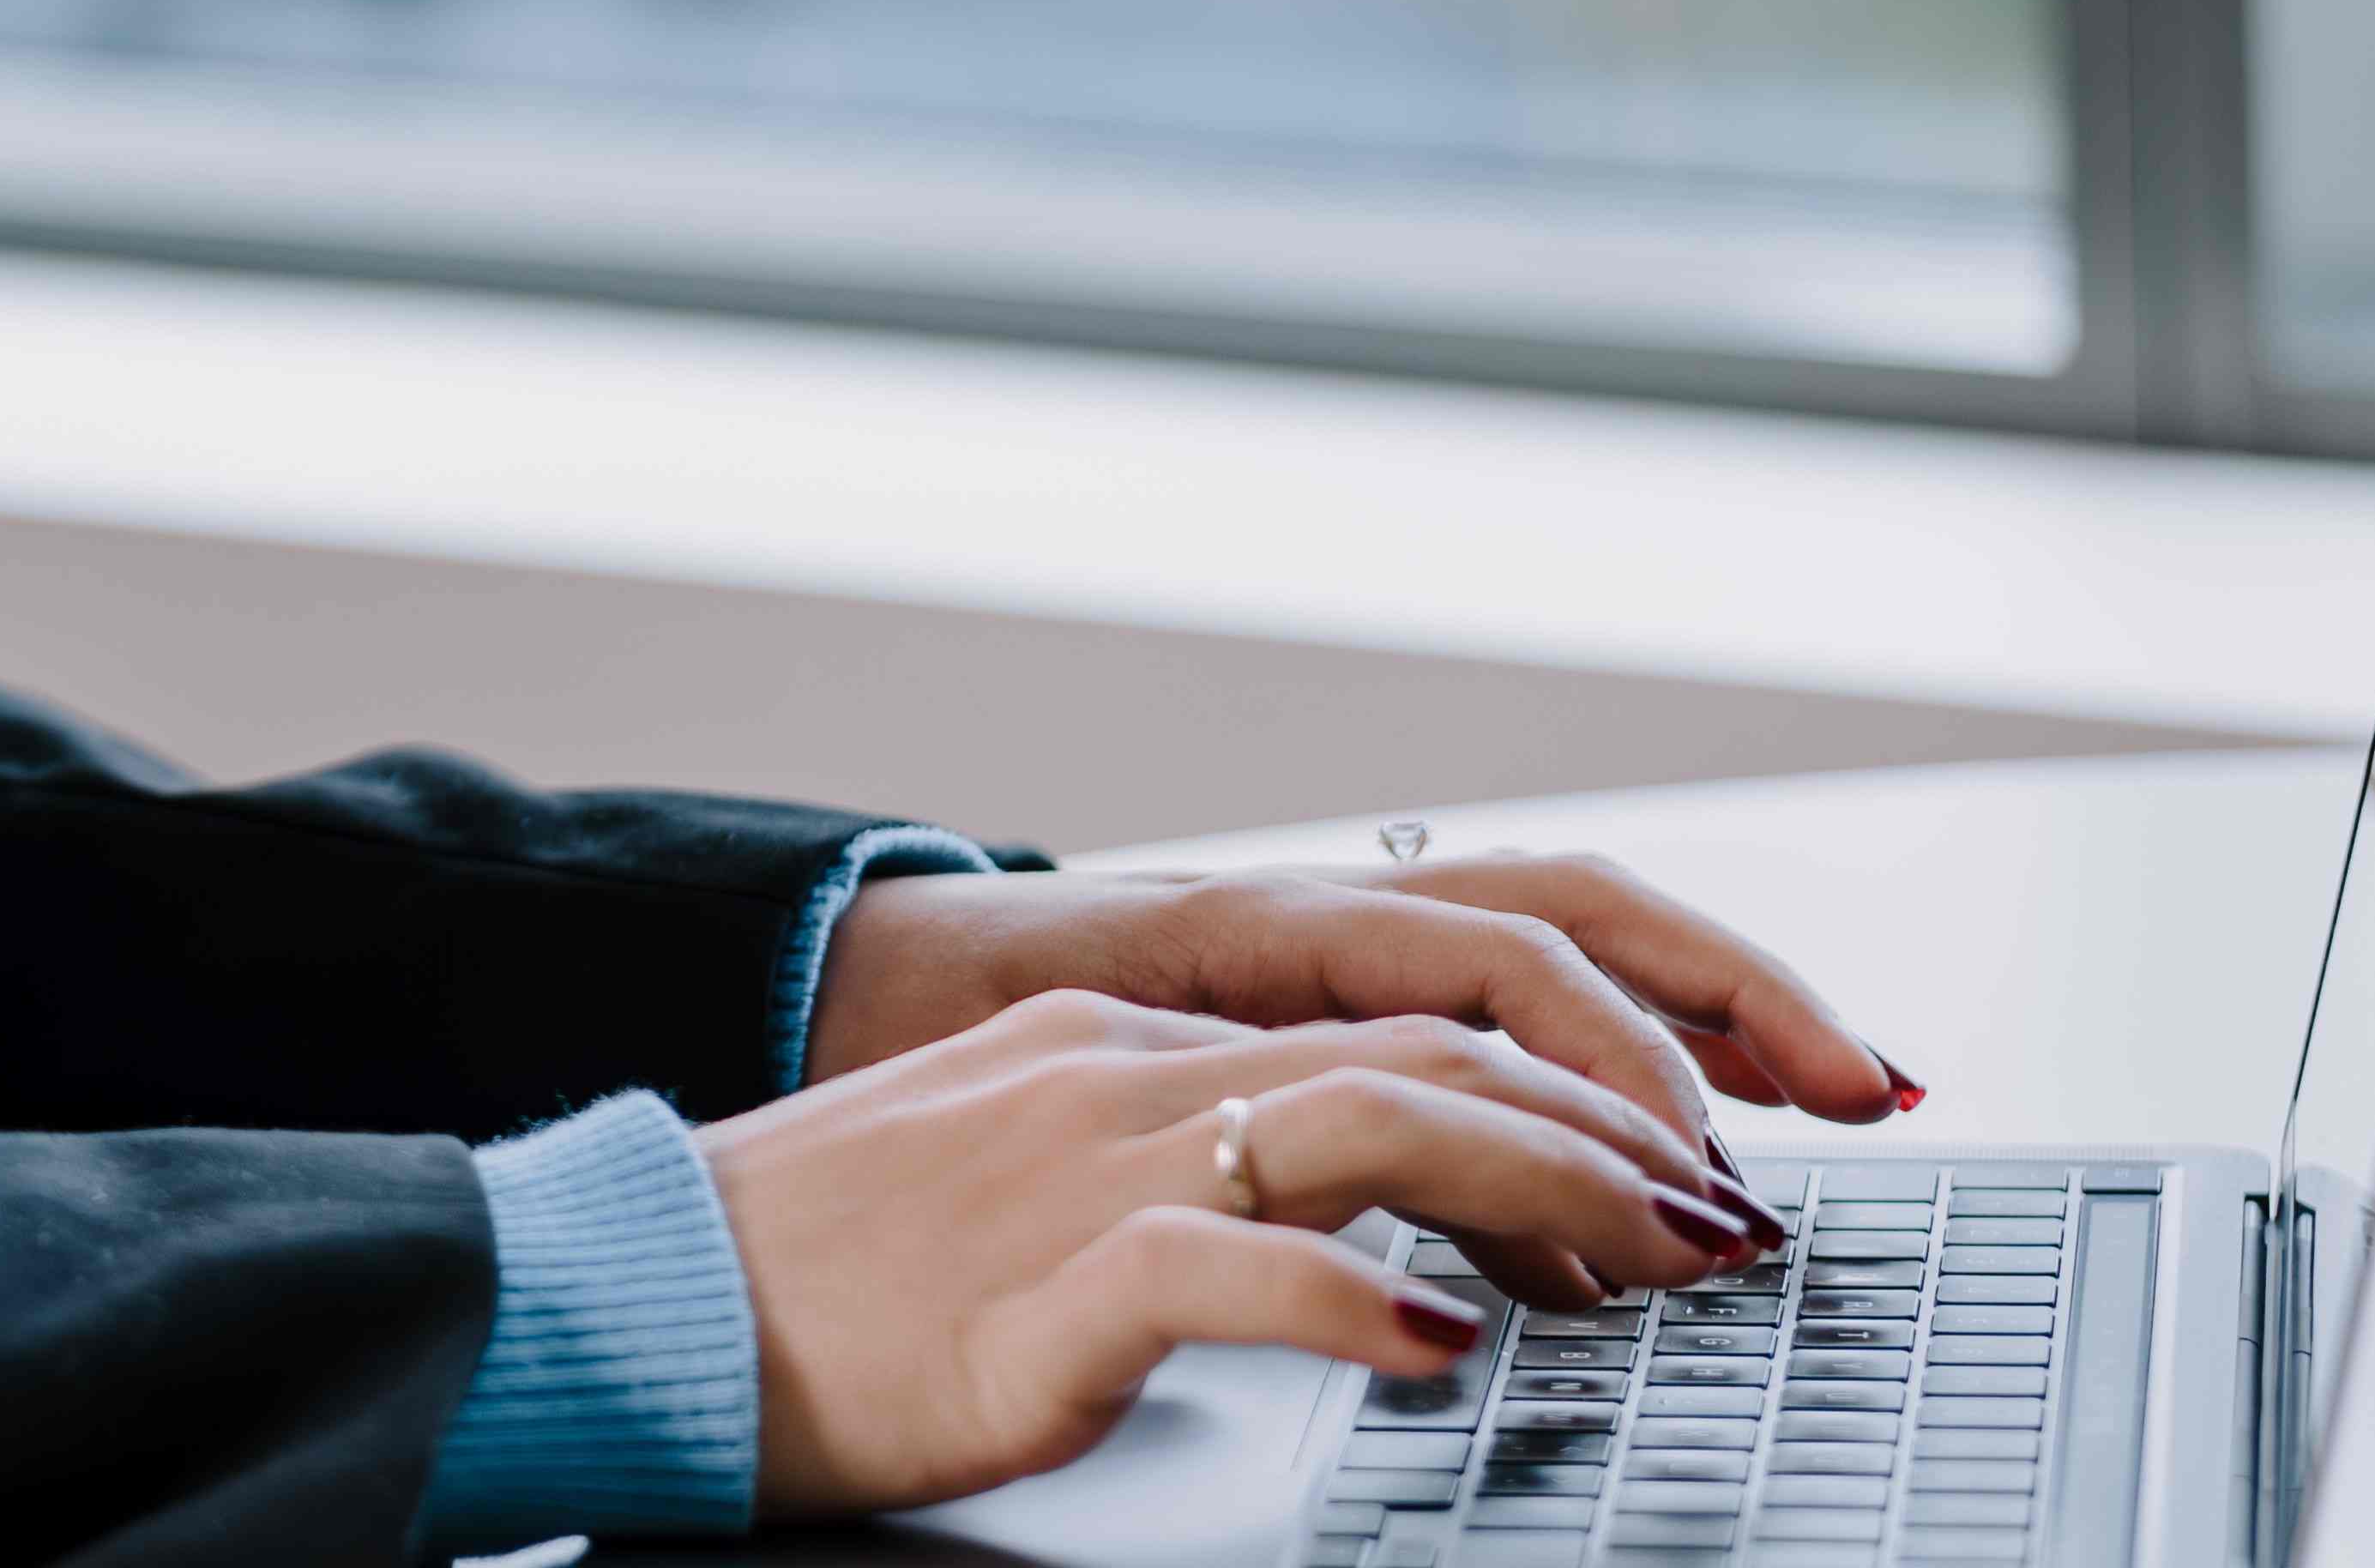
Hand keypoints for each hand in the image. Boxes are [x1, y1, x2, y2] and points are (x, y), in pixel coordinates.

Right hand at [699, 988, 1791, 1514]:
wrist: (638, 1297)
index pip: (1394, 1022)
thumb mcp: (1015, 1196)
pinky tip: (1443, 1353)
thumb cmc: (818, 1280)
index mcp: (1118, 1047)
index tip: (1689, 1166)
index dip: (1569, 1085)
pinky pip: (1231, 1269)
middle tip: (1736, 1214)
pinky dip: (1356, 1305)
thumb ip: (1170, 1190)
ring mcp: (1081, 1164)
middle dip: (1614, 1125)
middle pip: (1424, 1049)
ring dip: (1547, 1186)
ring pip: (1368, 1122)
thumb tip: (1337, 1246)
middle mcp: (1121, 1074)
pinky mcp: (1042, 1281)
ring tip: (1664, 1261)